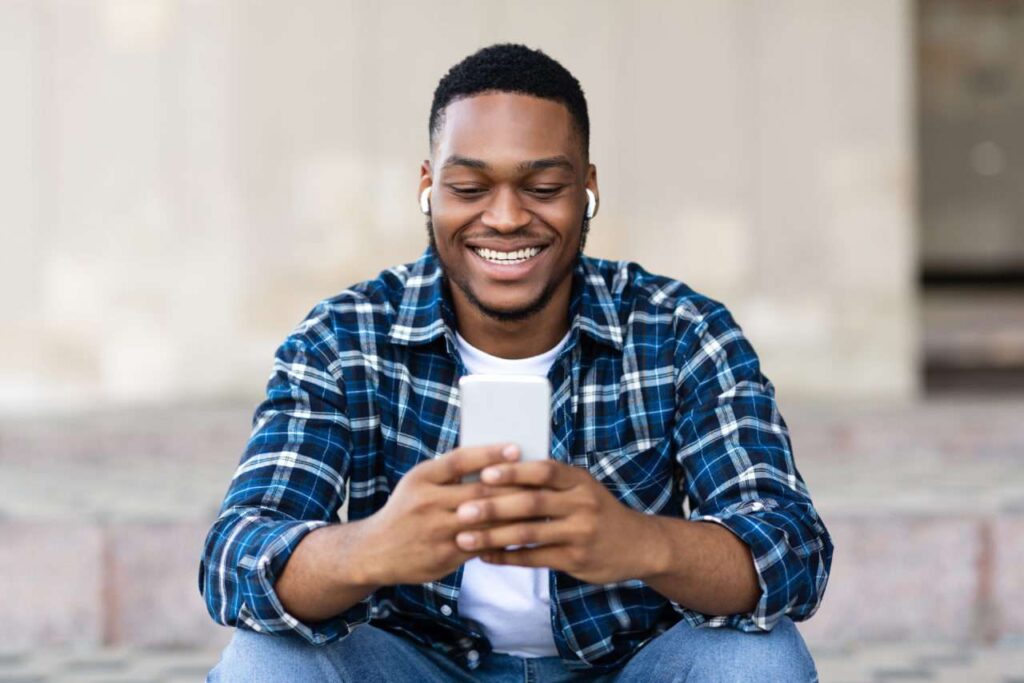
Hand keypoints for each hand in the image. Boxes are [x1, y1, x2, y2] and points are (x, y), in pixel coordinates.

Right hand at [359, 444, 529, 585]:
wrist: (374, 551)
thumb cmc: (406, 510)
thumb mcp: (418, 483)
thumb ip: (448, 473)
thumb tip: (493, 459)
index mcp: (422, 478)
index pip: (459, 460)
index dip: (489, 453)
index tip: (516, 448)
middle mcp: (427, 502)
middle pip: (479, 491)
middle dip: (514, 486)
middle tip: (543, 480)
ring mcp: (436, 531)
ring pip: (486, 520)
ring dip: (515, 514)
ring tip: (542, 507)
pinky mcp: (444, 555)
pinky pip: (482, 545)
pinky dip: (504, 539)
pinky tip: (524, 533)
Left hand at [451, 459, 660, 584]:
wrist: (638, 544)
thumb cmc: (597, 510)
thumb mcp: (581, 487)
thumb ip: (549, 481)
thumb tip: (497, 469)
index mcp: (579, 479)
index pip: (543, 470)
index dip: (513, 471)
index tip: (483, 473)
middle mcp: (582, 503)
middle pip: (531, 502)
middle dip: (493, 506)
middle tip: (462, 510)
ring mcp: (580, 533)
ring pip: (529, 533)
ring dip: (493, 536)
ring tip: (464, 537)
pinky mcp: (576, 559)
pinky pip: (534, 558)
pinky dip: (507, 557)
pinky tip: (485, 555)